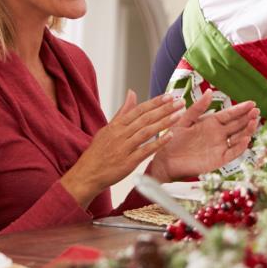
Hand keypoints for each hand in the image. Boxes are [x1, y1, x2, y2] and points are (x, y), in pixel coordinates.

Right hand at [61, 91, 182, 206]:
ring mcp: (124, 148)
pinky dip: (158, 143)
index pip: (139, 110)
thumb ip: (123, 111)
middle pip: (145, 119)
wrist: (87, 174)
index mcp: (116, 125)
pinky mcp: (128, 162)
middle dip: (164, 109)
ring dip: (164, 122)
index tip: (168, 96)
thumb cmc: (98, 152)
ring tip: (178, 115)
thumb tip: (132, 93)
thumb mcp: (108, 128)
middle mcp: (120, 134)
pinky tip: (170, 136)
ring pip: (147, 132)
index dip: (155, 102)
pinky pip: (145, 151)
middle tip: (179, 102)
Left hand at [146, 91, 259, 181]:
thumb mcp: (184, 120)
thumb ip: (198, 107)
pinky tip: (245, 139)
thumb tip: (210, 91)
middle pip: (237, 125)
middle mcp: (218, 134)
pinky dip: (240, 146)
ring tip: (254, 122)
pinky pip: (233, 153)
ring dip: (247, 130)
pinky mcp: (219, 159)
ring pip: (238, 137)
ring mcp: (220, 147)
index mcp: (211, 123)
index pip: (230, 114)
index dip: (241, 109)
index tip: (252, 103)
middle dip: (248, 117)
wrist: (164, 160)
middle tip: (257, 111)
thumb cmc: (172, 140)